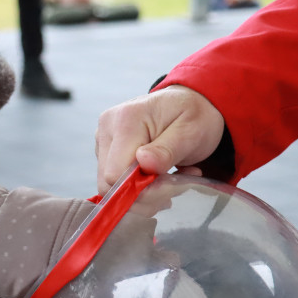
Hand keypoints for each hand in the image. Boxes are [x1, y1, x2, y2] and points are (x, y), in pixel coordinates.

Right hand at [95, 85, 224, 193]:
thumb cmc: (194, 115)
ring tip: (169, 180)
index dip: (141, 189)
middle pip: (109, 183)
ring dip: (142, 193)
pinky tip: (157, 177)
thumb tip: (144, 163)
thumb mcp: (191, 131)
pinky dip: (137, 188)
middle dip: (143, 194)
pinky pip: (115, 181)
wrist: (190, 103)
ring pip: (111, 187)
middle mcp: (107, 128)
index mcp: (126, 119)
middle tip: (174, 186)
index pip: (116, 174)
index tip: (171, 184)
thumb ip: (167, 150)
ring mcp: (103, 139)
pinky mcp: (105, 150)